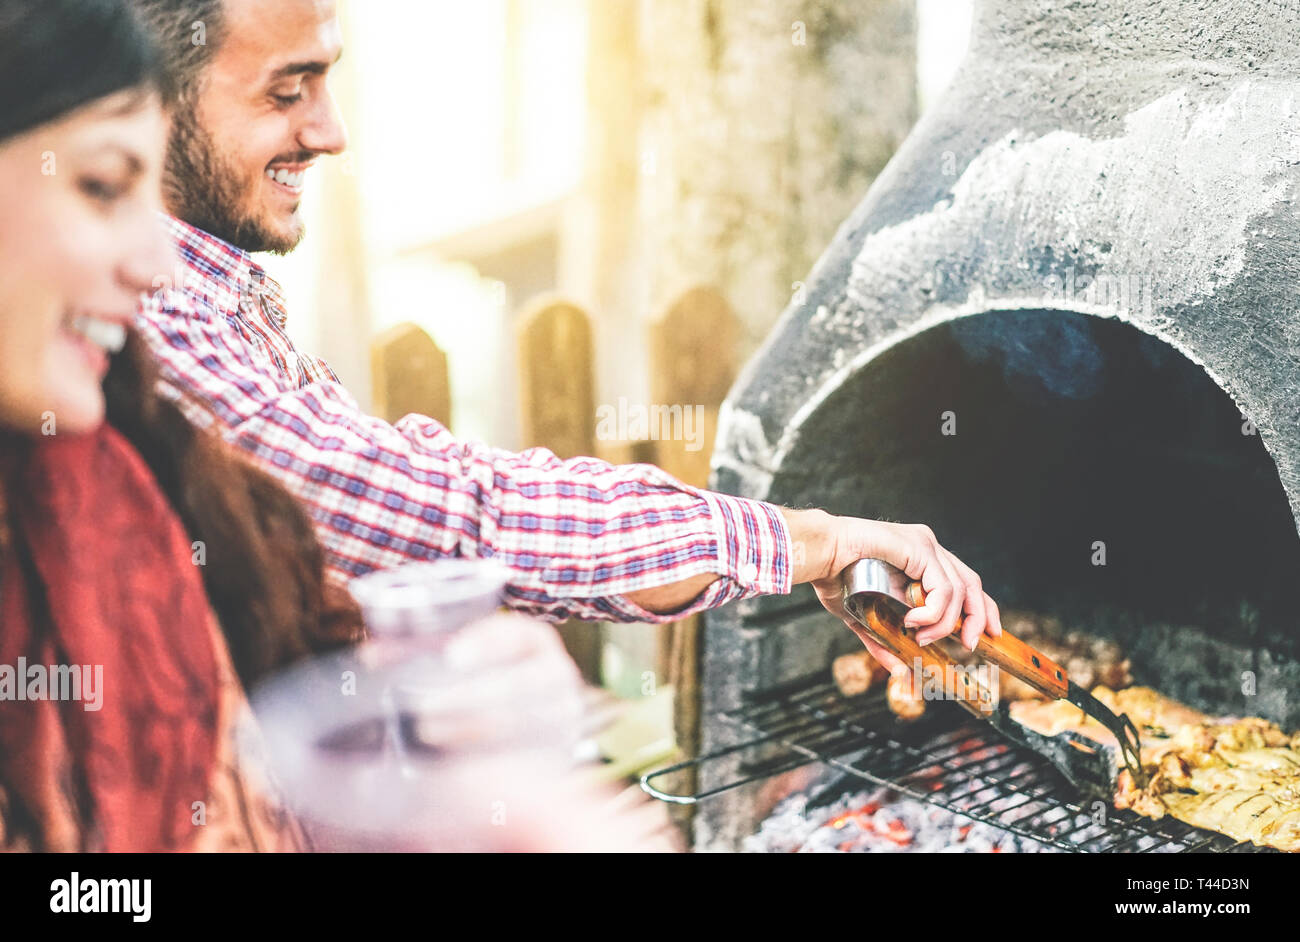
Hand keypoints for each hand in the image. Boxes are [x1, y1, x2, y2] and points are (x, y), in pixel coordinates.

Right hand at [779, 509, 1001, 672]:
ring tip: (922, 636)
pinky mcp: (919, 547)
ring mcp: (925, 545)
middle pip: (972, 582)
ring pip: (960, 588)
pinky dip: (936, 611)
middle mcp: (928, 547)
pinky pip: (943, 587)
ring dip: (946, 622)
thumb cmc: (834, 577)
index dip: (980, 609)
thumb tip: (900, 672)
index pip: (962, 582)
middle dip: (980, 616)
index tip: (985, 635)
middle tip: (973, 644)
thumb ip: (884, 641)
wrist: (818, 553)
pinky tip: (915, 621)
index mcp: (919, 558)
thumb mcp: (864, 617)